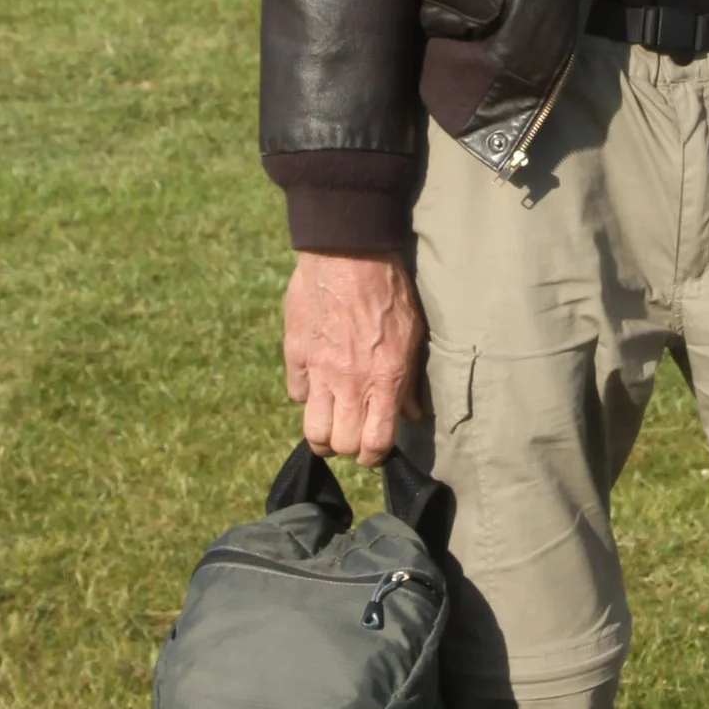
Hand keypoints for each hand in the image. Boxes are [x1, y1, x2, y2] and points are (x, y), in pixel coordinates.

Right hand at [282, 252, 427, 461]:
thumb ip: (409, 380)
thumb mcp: (412, 334)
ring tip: (331, 421)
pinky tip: (317, 383)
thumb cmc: (389, 290)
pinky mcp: (296, 354)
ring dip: (322, 432)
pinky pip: (296, 393)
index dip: (375, 455)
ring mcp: (319, 371)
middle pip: (341, 444)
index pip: (375, 444)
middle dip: (348, 447)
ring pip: (313, 430)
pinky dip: (306, 395)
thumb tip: (411, 414)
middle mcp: (349, 383)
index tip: (375, 448)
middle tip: (353, 433)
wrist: (349, 253)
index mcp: (384, 380)